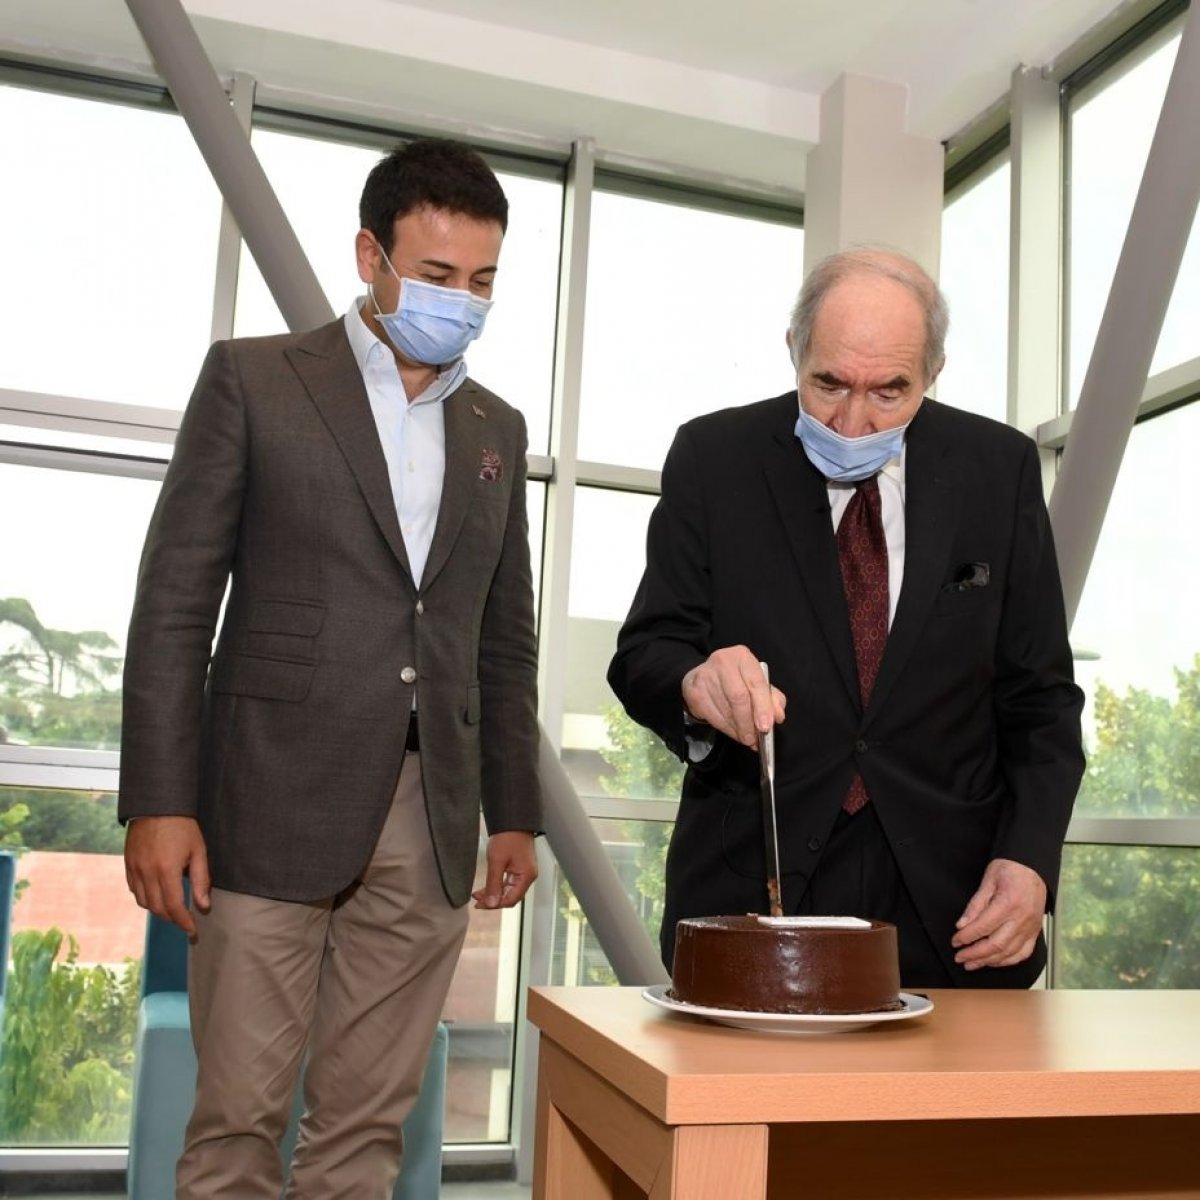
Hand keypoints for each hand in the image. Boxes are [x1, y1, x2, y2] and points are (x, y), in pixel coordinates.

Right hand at [124, 816, 210, 936]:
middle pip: (158, 908)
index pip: (174, 906)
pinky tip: (158, 895)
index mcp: (166, 870)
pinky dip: (146, 898)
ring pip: (144, 902)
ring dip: (159, 910)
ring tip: (174, 909)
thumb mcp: (198, 850)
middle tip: (186, 922)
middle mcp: (147, 873)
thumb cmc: (182, 826)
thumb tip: (203, 906)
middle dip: (173, 919)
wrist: (156, 805)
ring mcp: (134, 869)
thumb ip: (200, 880)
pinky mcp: (128, 865)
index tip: (193, 931)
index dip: (184, 922)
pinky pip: (134, 890)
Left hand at [472, 831, 537, 908]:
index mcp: (526, 876)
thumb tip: (491, 903)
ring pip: (508, 889)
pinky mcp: (519, 866)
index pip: (511, 899)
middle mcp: (528, 876)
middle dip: (493, 900)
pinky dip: (497, 885)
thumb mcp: (497, 861)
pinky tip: (486, 886)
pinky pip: (508, 881)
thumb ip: (494, 884)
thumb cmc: (508, 837)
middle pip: (511, 896)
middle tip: (477, 901)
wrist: (513, 819)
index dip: (495, 904)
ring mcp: (524, 871)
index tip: (480, 904)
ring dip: (494, 893)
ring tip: (478, 894)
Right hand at [681, 646, 786, 747]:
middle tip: (753, 740)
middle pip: (738, 697)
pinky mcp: (694, 691)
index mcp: (743, 657)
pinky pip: (712, 716)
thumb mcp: (758, 684)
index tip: (766, 727)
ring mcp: (705, 675)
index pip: (756, 683)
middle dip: (748, 723)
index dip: (762, 707)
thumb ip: (772, 699)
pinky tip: (732, 731)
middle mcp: (723, 661)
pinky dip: (725, 728)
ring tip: (745, 737)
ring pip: (725, 710)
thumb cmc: (737, 680)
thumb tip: (778, 716)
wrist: (705, 676)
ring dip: (737, 729)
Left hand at [952, 858, 1046, 969]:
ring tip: (972, 964)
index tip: (955, 941)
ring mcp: (1031, 927)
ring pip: (1009, 953)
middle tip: (960, 957)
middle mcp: (1022, 919)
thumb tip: (962, 925)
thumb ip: (975, 905)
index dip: (966, 937)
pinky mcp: (1035, 931)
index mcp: (1008, 904)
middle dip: (975, 954)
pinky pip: (1024, 953)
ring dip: (989, 961)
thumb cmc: (1009, 869)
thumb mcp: (987, 881)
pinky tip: (994, 962)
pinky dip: (1008, 961)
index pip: (983, 927)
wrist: (1032, 866)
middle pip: (996, 945)